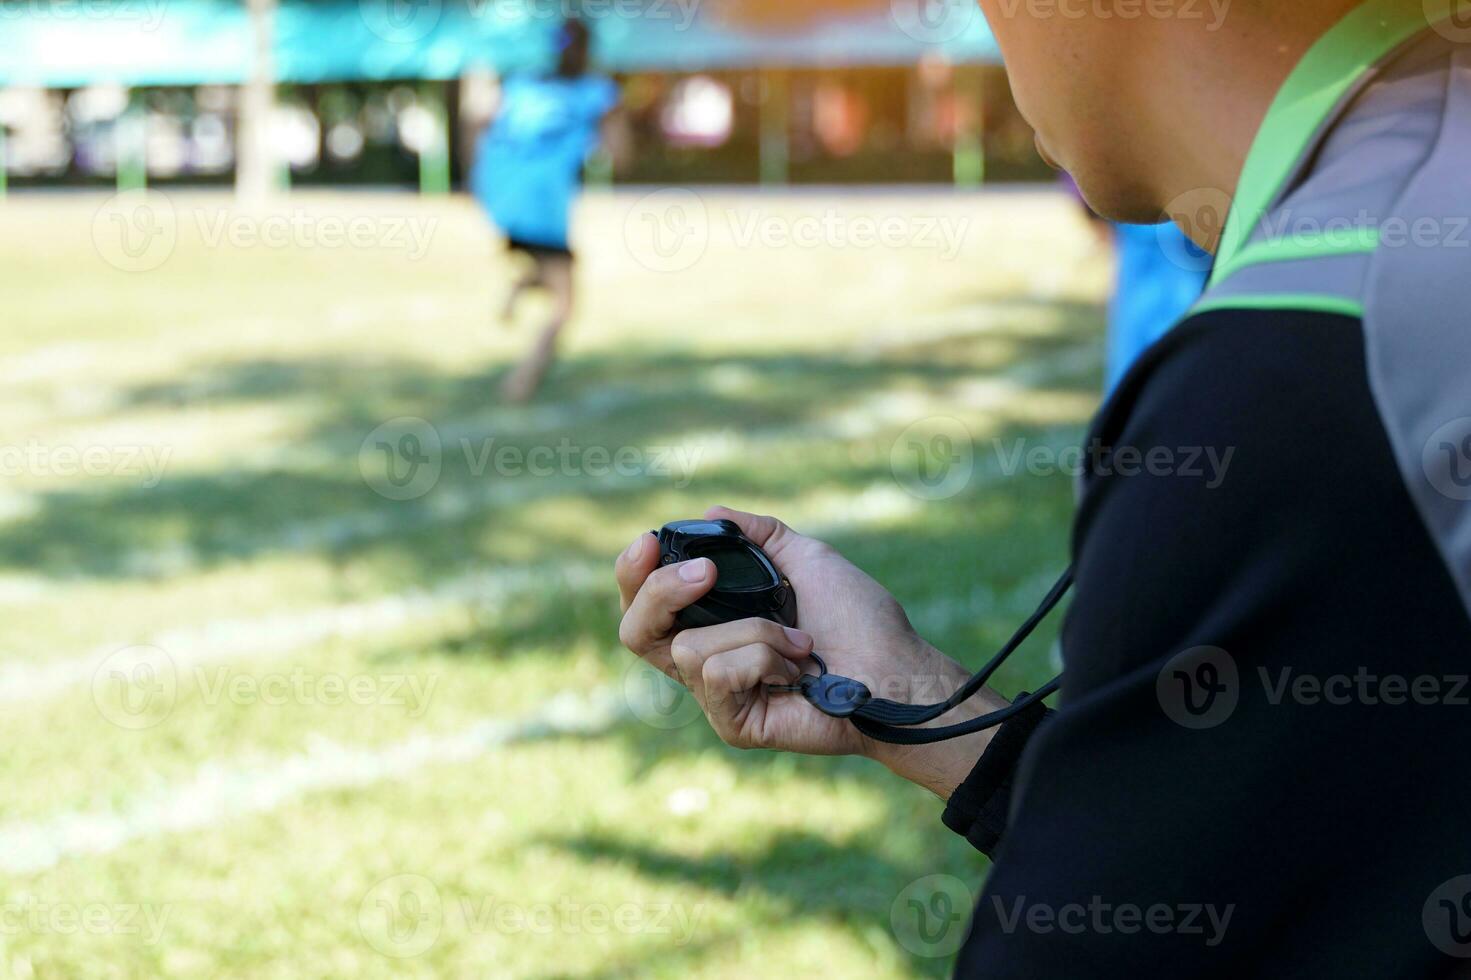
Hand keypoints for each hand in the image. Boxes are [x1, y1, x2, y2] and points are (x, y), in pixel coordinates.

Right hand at [615, 506, 1008, 797]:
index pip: (646, 602)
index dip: (634, 573)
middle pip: (635, 631)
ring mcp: (717, 695)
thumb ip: (758, 534)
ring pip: (689, 648)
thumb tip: (711, 512)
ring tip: (799, 640)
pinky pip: (718, 674)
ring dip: (753, 630)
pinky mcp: (733, 722)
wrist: (896, 668)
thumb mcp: (805, 558)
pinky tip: (796, 667)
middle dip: (659, 593)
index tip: (650, 541)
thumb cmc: (859, 619)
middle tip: (705, 574)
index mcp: (714, 620)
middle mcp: (706, 658)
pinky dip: (762, 657)